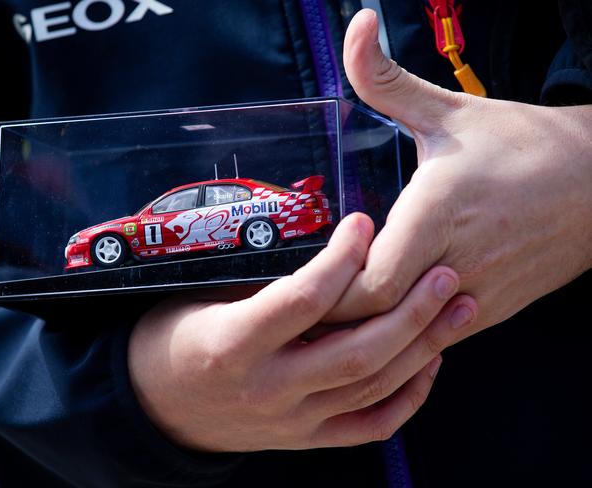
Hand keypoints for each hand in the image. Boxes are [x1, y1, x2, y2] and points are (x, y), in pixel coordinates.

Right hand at [128, 213, 476, 451]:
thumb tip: (326, 250)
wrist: (158, 408)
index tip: (363, 224)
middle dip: (409, 312)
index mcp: (233, 345)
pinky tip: (430, 363)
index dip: (340, 259)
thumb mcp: (199, 299)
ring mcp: (291, 421)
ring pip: (372, 388)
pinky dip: (408, 398)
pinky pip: (369, 426)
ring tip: (458, 308)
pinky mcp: (306, 439)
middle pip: (356, 353)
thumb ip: (261, 285)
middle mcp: (267, 389)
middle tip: (446, 273)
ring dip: (422, 347)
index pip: (303, 301)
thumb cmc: (175, 337)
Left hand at [327, 9, 591, 338]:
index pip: (370, 285)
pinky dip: (399, 334)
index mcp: (438, 215)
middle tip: (304, 300)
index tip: (309, 273)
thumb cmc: (521, 145)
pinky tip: (376, 321)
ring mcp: (475, 296)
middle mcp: (455, 264)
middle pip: (377, 321)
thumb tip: (357, 26)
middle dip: (336, 317)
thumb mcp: (448, 111)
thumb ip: (388, 79)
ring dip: (364, 332)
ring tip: (329, 318)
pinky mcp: (488, 312)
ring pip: (403, 338)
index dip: (330, 291)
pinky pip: (432, 338)